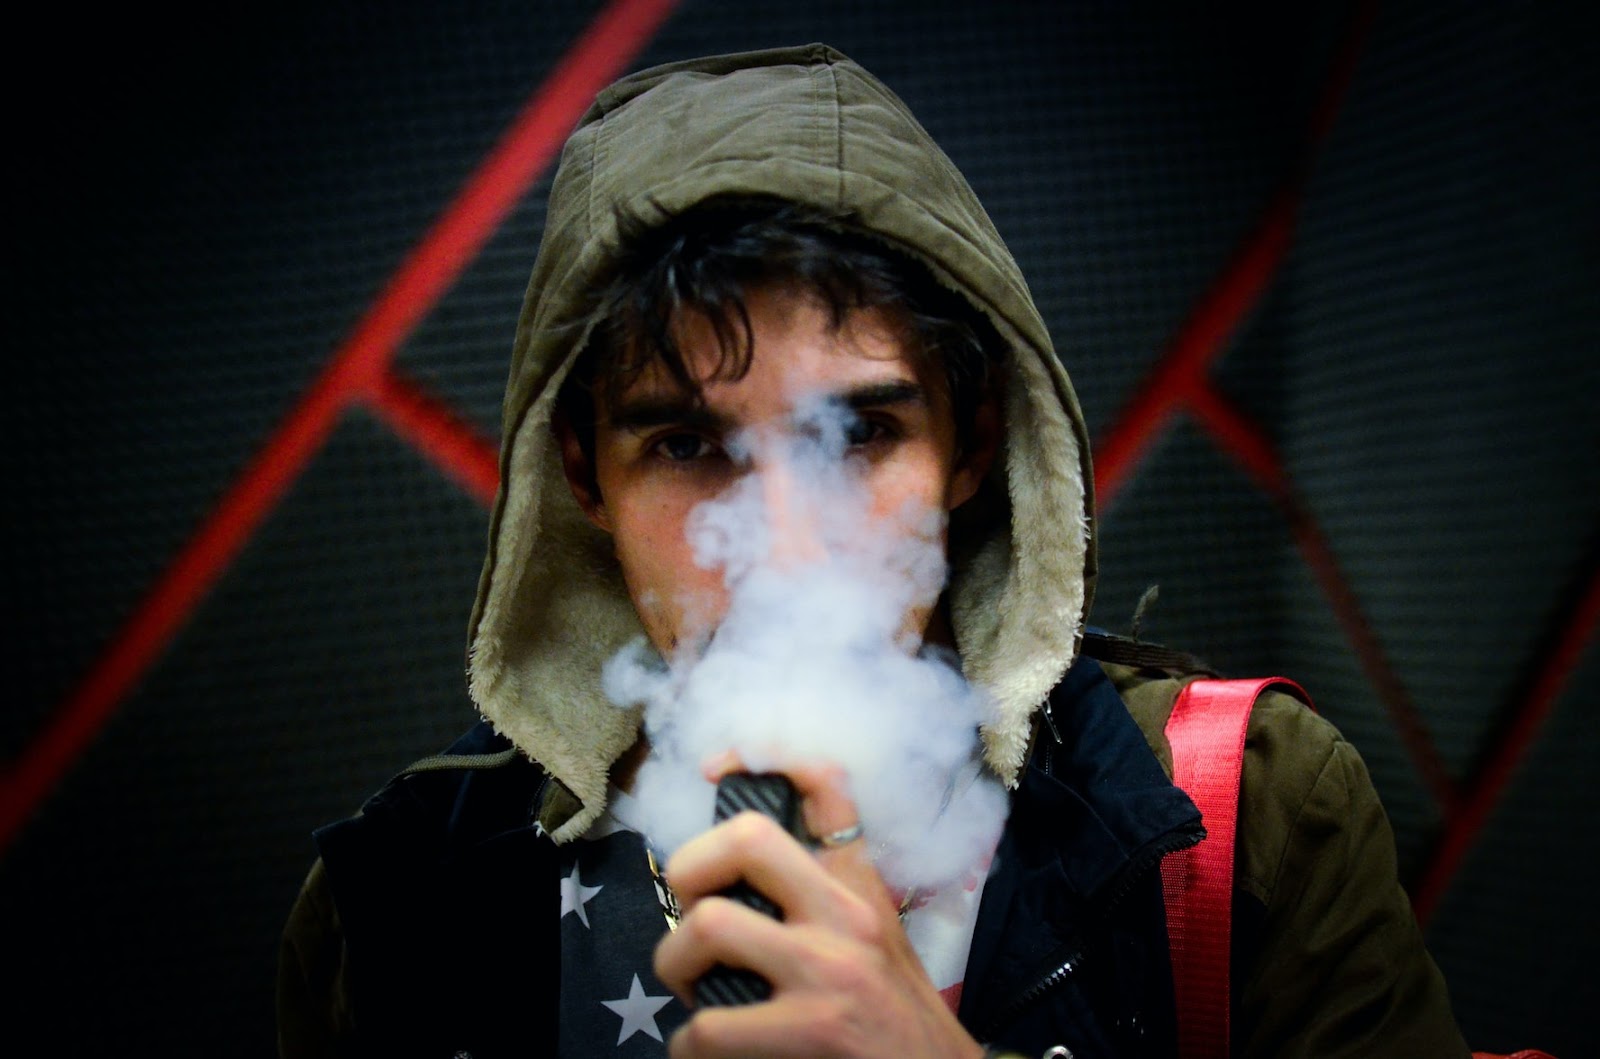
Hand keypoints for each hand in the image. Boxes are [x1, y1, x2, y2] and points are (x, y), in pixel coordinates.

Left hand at [653, 757, 986, 1058]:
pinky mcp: (812, 1030)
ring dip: (676, 965)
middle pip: (746, 839)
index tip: (715, 768)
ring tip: (691, 991)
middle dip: (689, 869)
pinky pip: (709, 1026)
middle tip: (687, 914)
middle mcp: (847, 915)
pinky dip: (689, 1046)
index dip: (763, 758)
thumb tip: (740, 887)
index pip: (827, 788)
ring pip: (709, 926)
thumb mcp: (878, 939)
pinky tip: (704, 1053)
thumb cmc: (900, 1020)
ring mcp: (828, 970)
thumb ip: (826, 900)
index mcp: (860, 888)